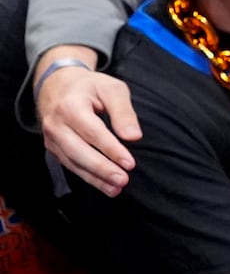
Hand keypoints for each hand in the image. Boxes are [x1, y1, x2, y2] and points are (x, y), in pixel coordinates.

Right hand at [37, 64, 140, 195]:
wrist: (58, 86)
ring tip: (117, 188)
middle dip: (101, 168)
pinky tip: (106, 186)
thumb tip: (134, 137)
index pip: (93, 132)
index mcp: (70, 106)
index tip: (130, 163)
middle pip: (78, 151)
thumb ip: (123, 111)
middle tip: (123, 180)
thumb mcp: (112, 89)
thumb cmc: (91, 87)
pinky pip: (70, 165)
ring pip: (73, 162)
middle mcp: (56, 124)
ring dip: (95, 178)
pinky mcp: (53, 148)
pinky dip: (88, 177)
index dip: (111, 149)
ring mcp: (51, 138)